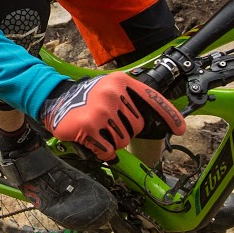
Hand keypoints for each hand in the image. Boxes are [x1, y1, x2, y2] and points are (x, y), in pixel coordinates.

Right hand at [41, 71, 184, 160]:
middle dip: (123, 131)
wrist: (53, 99)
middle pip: (136, 127)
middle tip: (105, 123)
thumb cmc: (84, 97)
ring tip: (96, 130)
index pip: (152, 99)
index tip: (181, 129)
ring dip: (111, 141)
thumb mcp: (109, 88)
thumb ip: (130, 100)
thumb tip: (155, 120)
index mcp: (121, 82)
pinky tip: (90, 139)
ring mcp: (101, 110)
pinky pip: (107, 150)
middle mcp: (113, 93)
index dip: (169, 115)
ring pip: (122, 141)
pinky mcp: (89, 126)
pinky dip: (100, 150)